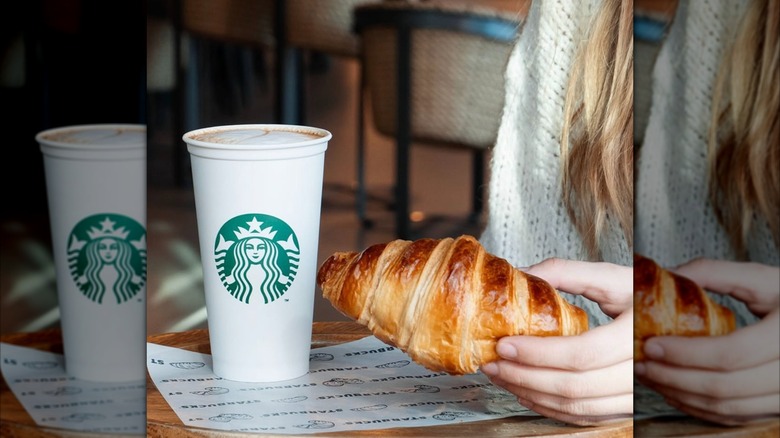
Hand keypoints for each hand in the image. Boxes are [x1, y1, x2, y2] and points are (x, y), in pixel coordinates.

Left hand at [480, 258, 632, 425]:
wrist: (683, 323)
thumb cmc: (647, 296)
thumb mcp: (613, 276)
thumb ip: (567, 272)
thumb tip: (523, 273)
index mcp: (638, 333)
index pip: (582, 354)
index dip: (539, 353)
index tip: (505, 343)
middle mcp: (640, 369)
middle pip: (576, 386)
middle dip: (525, 377)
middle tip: (493, 362)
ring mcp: (635, 393)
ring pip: (578, 406)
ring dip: (532, 394)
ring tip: (501, 375)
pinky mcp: (626, 405)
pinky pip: (586, 416)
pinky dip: (551, 408)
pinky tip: (526, 392)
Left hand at [634, 258, 779, 425]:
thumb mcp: (763, 278)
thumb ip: (715, 273)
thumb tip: (666, 274)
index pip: (731, 354)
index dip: (686, 353)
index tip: (651, 344)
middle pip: (725, 387)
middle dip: (675, 377)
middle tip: (642, 365)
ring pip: (729, 408)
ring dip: (682, 396)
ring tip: (651, 377)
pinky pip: (737, 417)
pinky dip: (701, 408)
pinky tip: (675, 391)